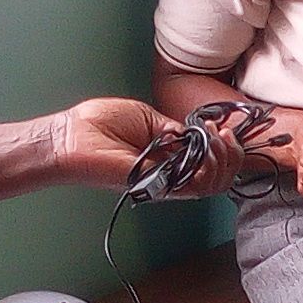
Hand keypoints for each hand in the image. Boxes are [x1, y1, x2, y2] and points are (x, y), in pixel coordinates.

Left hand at [49, 97, 212, 193]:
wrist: (72, 136)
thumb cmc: (98, 124)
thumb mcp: (146, 116)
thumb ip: (173, 129)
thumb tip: (195, 135)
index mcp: (168, 157)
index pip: (209, 164)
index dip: (225, 147)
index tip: (221, 128)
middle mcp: (170, 172)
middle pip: (218, 179)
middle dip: (230, 155)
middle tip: (222, 135)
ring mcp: (164, 181)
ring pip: (212, 185)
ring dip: (223, 159)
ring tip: (215, 139)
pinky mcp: (155, 185)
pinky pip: (195, 186)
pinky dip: (209, 164)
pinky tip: (205, 144)